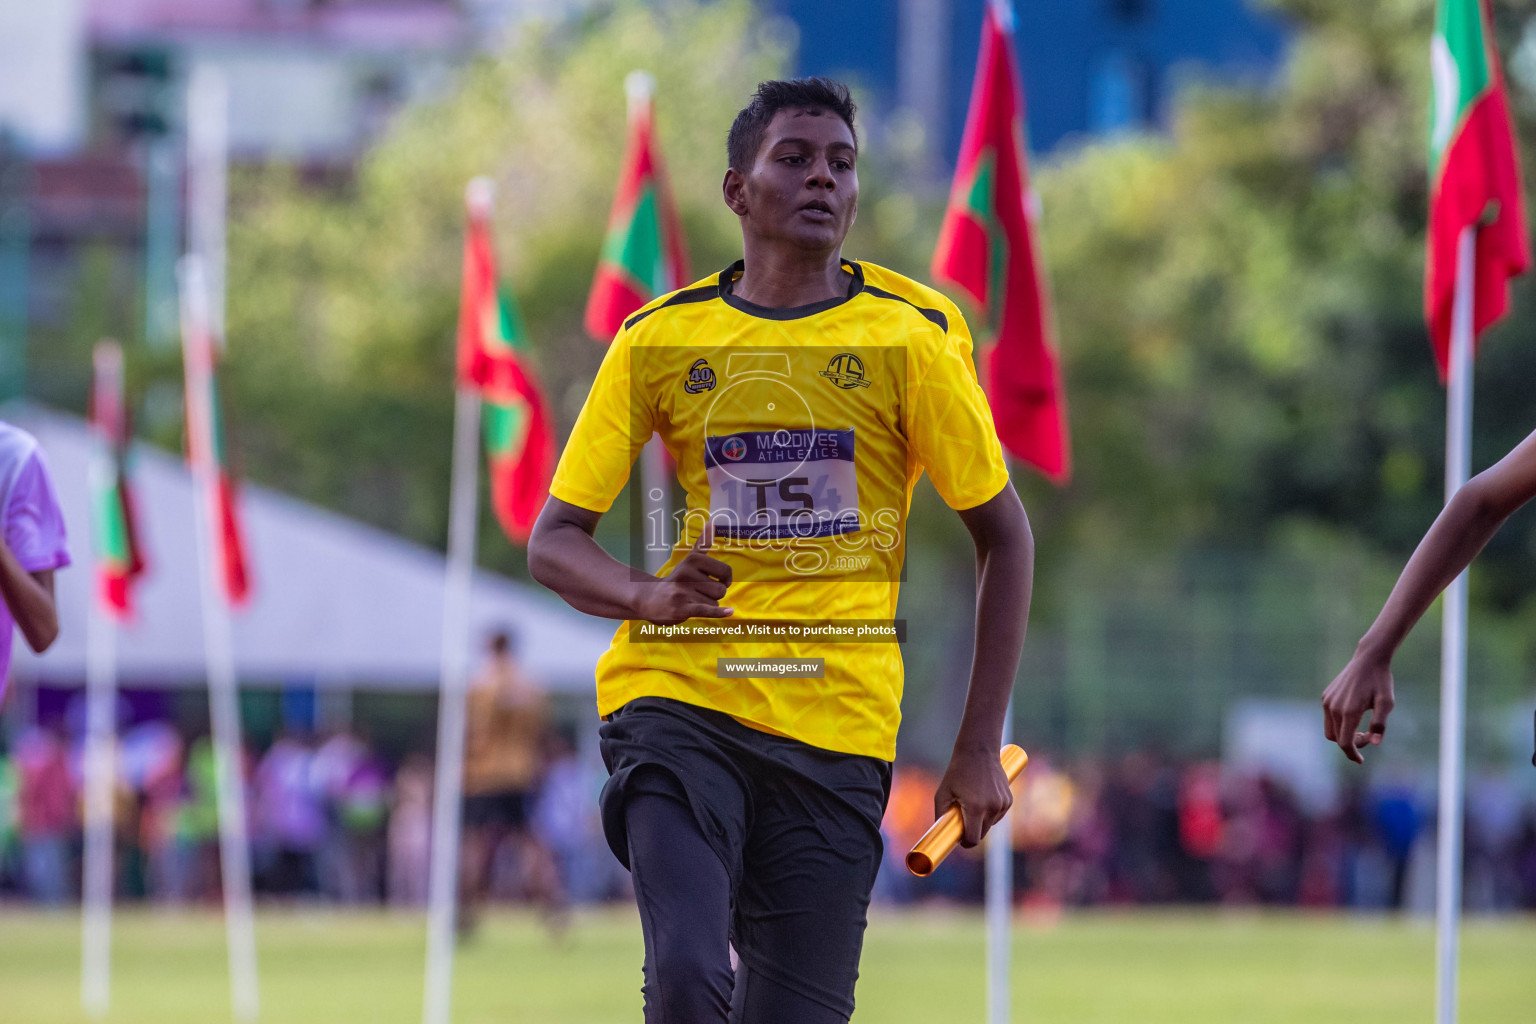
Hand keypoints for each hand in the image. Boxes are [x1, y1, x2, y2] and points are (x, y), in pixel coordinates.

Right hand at [633, 527, 733, 624]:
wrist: (650, 599)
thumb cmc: (676, 580)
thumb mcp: (689, 561)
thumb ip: (702, 544)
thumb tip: (711, 523)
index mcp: (693, 560)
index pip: (726, 571)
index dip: (725, 580)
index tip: (716, 582)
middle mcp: (687, 573)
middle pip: (721, 590)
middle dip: (713, 596)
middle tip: (697, 594)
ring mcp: (683, 591)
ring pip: (714, 603)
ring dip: (706, 606)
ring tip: (690, 601)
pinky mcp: (680, 608)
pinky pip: (706, 610)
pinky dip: (719, 612)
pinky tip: (730, 611)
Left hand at [933, 747, 1012, 847]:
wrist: (978, 751)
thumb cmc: (957, 772)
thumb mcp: (942, 793)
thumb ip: (940, 815)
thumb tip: (940, 834)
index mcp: (975, 807)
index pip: (973, 839)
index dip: (965, 843)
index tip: (959, 840)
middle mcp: (992, 807)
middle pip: (982, 834)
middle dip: (972, 832)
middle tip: (962, 820)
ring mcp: (1002, 804)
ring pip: (990, 825)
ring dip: (981, 821)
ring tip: (972, 802)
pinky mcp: (1009, 800)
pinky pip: (998, 815)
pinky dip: (990, 813)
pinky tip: (983, 798)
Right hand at [1322, 648, 1394, 763]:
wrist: (1368, 659)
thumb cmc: (1381, 681)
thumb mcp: (1387, 703)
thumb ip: (1380, 724)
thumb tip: (1375, 743)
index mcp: (1348, 711)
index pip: (1344, 742)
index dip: (1352, 753)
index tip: (1361, 760)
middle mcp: (1333, 707)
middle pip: (1335, 738)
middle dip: (1349, 744)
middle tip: (1367, 736)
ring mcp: (1327, 701)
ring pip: (1329, 729)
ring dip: (1342, 734)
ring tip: (1360, 728)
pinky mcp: (1326, 696)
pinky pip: (1328, 717)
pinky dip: (1339, 723)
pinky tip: (1354, 714)